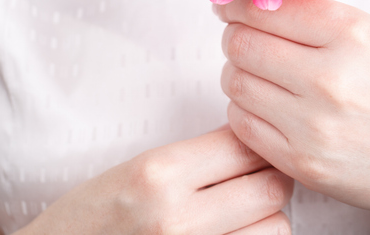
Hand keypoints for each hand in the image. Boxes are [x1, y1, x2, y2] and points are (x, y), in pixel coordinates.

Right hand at [16, 129, 292, 234]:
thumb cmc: (93, 216)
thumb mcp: (135, 170)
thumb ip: (195, 156)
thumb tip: (255, 142)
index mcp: (158, 173)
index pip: (244, 145)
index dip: (257, 144)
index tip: (253, 149)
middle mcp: (176, 216)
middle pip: (270, 185)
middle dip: (271, 178)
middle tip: (256, 178)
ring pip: (276, 225)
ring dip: (268, 217)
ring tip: (243, 213)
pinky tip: (232, 232)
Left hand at [215, 0, 369, 233]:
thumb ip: (320, 22)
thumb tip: (262, 4)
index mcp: (353, 32)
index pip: (265, 5)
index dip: (237, 2)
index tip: (230, 4)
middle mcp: (330, 76)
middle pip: (241, 43)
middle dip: (236, 37)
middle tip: (246, 39)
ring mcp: (314, 125)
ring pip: (236, 82)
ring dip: (241, 74)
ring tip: (263, 76)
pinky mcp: (304, 164)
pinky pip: (243, 125)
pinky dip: (247, 110)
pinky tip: (269, 108)